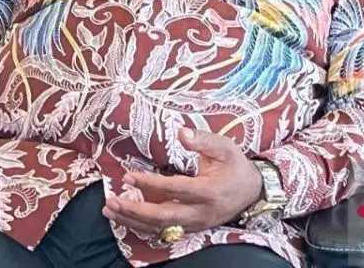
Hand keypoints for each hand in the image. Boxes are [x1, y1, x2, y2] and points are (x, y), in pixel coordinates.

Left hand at [102, 128, 264, 237]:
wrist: (253, 192)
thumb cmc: (236, 166)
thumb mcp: (225, 148)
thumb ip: (203, 140)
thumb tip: (180, 131)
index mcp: (209, 191)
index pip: (175, 189)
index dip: (150, 184)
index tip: (128, 176)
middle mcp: (201, 213)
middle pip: (164, 216)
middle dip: (135, 210)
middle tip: (111, 201)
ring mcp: (196, 224)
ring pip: (161, 227)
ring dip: (134, 220)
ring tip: (110, 210)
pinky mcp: (191, 228)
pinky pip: (164, 230)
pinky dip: (143, 225)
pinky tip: (125, 217)